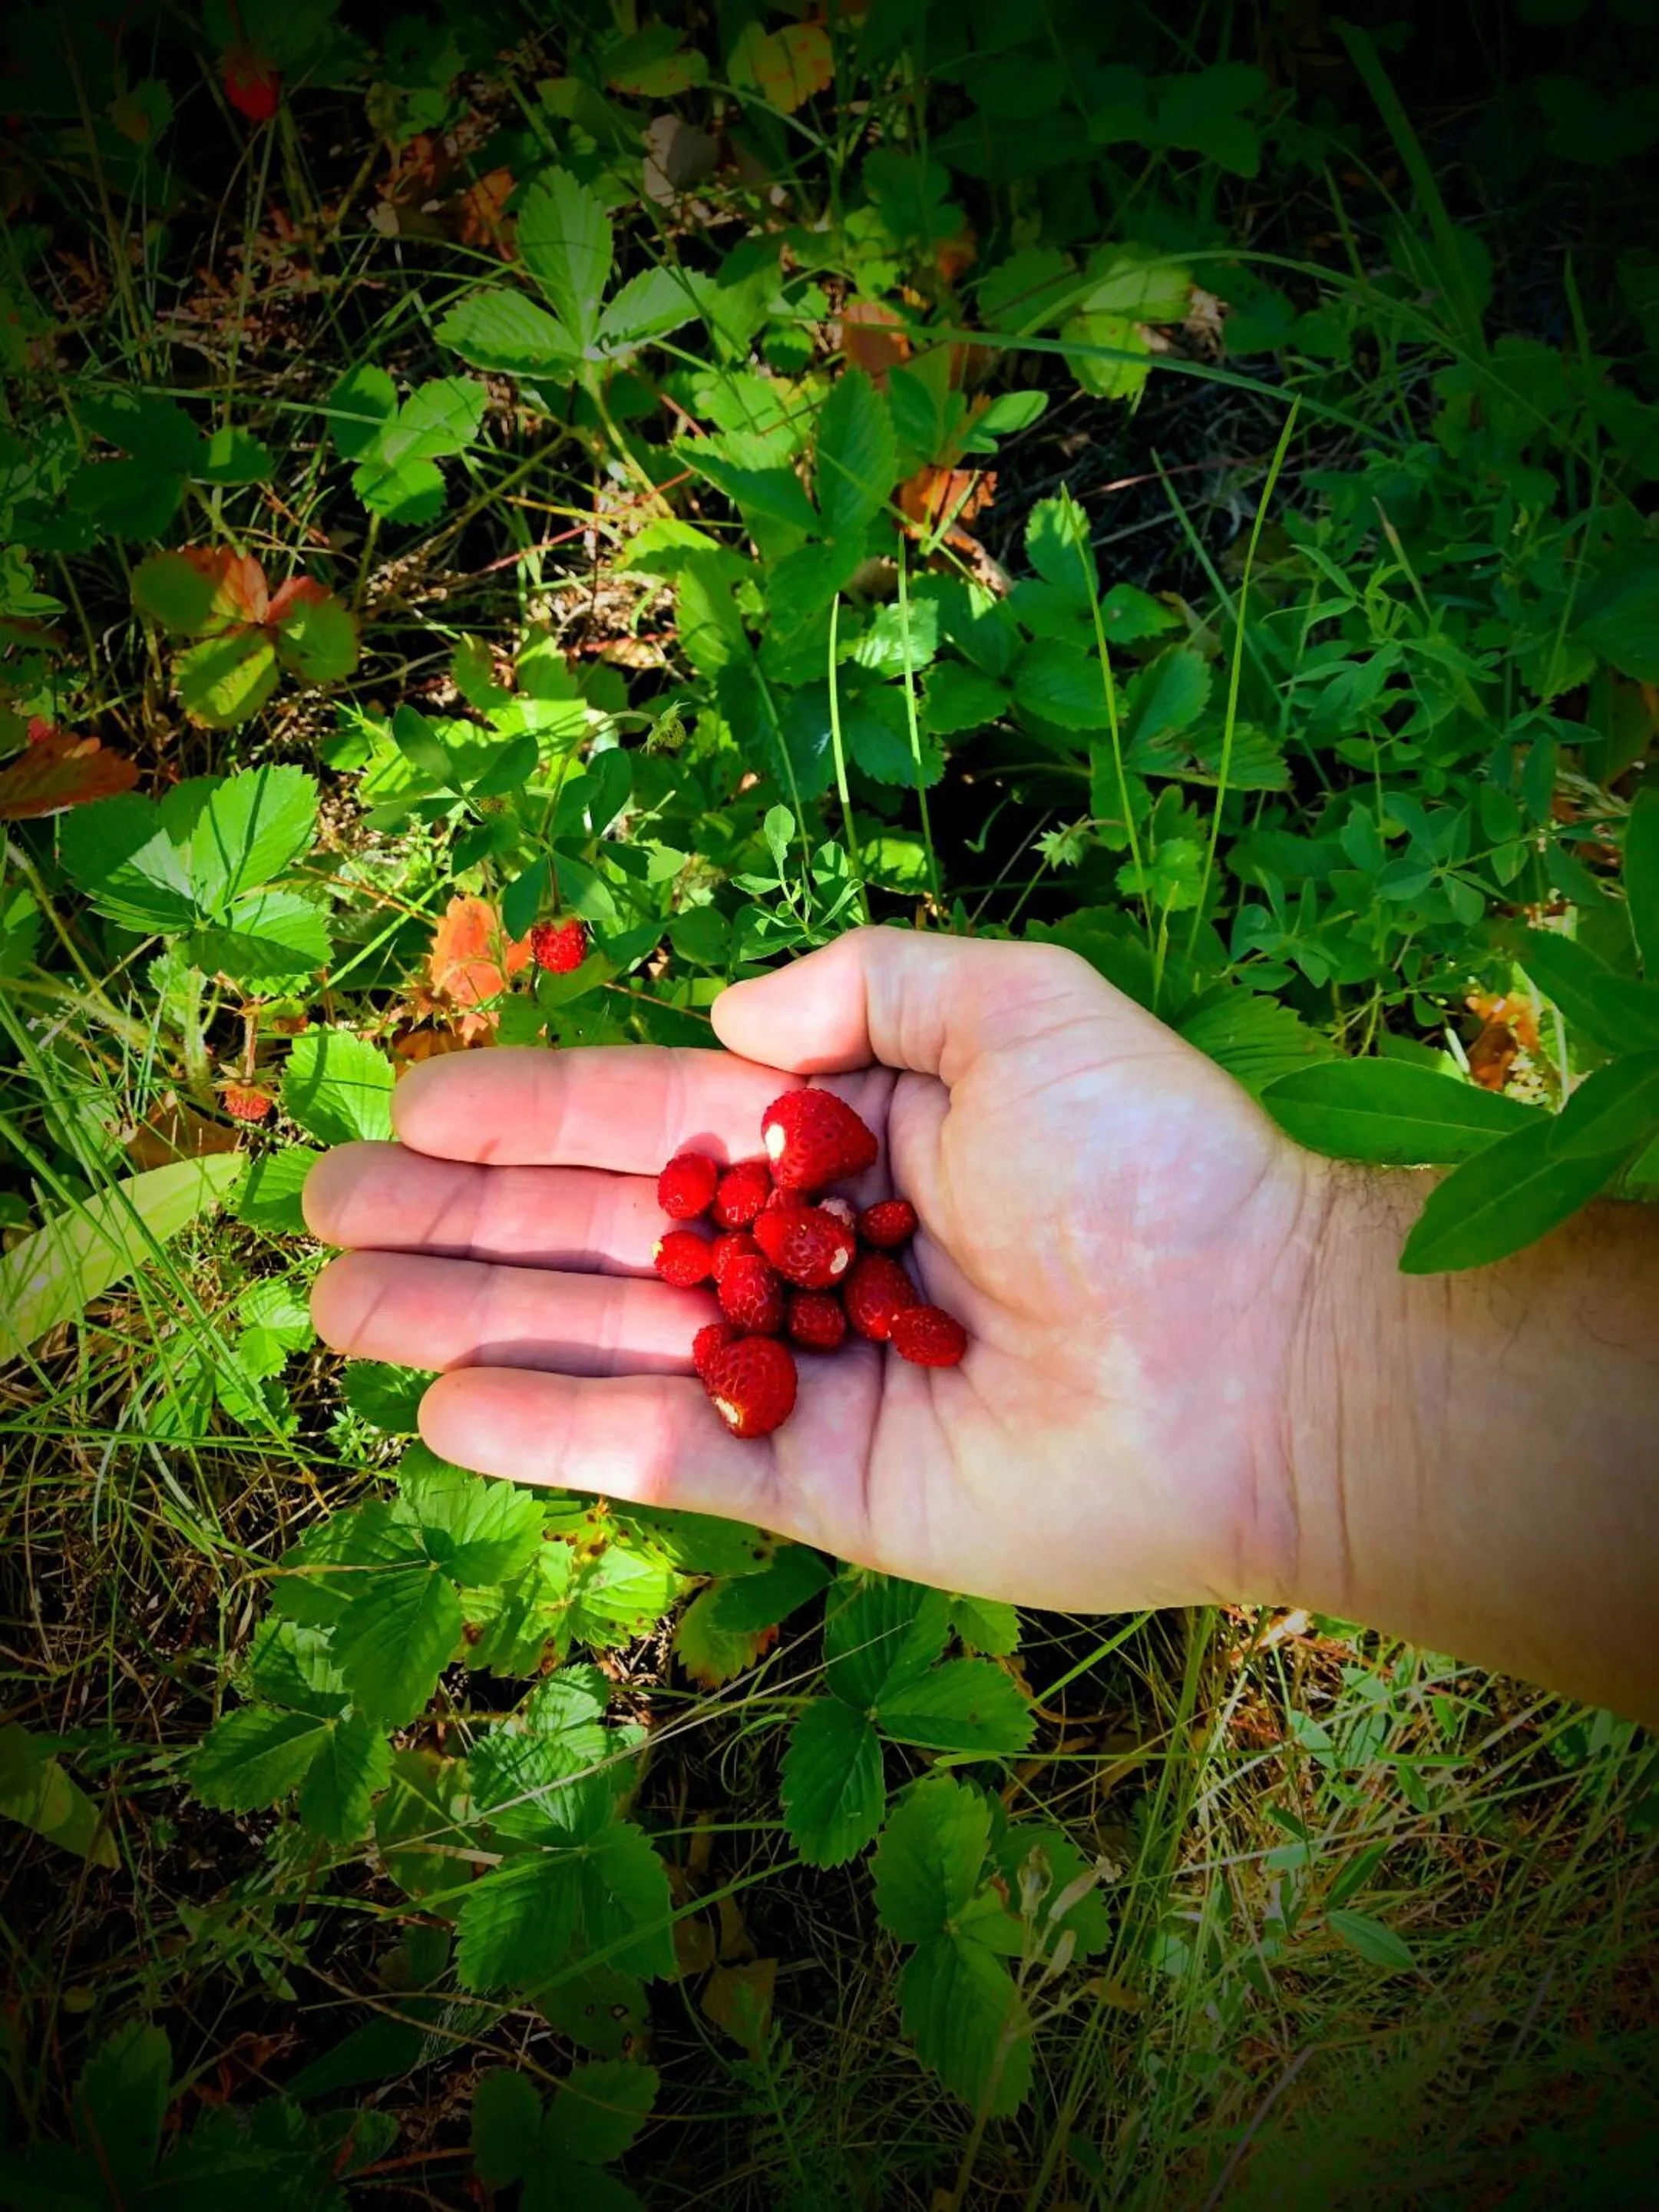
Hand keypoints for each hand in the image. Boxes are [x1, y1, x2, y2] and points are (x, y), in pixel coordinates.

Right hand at [305, 929, 1324, 1611]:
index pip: (647, 1118)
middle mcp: (805, 1253)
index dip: (523, 1111)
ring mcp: (806, 1373)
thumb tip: (724, 1026)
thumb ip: (862, 986)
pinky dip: (556, 1434)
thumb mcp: (1016, 1007)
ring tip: (338, 1305)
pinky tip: (443, 1406)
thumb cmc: (1152, 1165)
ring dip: (467, 1317)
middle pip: (595, 1231)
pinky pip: (667, 1456)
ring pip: (606, 1341)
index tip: (406, 1099)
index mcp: (842, 1137)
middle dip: (457, 1217)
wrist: (1262, 1356)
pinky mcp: (823, 1488)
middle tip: (323, 1206)